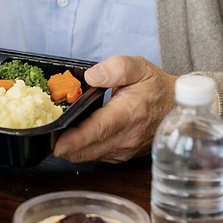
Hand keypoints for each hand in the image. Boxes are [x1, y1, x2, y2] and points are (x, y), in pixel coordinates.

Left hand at [52, 56, 177, 162]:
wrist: (176, 106)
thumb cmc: (155, 86)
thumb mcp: (138, 66)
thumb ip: (115, 68)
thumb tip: (91, 76)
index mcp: (130, 113)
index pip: (99, 130)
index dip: (76, 139)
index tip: (57, 144)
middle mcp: (128, 137)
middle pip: (89, 149)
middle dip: (64, 147)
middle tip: (45, 137)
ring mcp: (125, 150)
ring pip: (91, 155)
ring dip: (72, 148)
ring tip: (57, 134)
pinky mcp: (123, 156)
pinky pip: (97, 156)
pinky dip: (83, 149)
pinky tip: (75, 137)